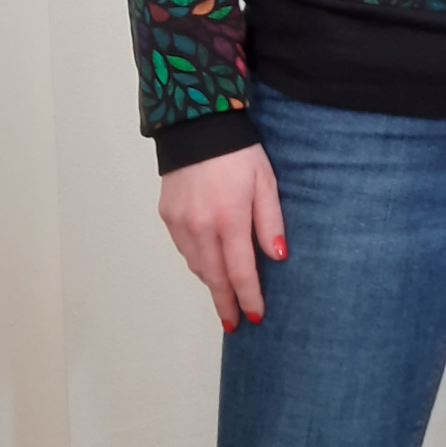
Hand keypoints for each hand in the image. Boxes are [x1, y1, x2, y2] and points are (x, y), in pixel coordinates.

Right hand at [158, 143, 287, 329]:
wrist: (196, 123)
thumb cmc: (239, 151)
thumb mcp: (265, 181)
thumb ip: (270, 221)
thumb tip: (278, 258)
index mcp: (229, 220)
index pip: (240, 273)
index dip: (248, 297)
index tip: (255, 317)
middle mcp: (201, 228)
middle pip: (215, 278)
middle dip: (226, 303)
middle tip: (234, 323)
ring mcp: (180, 223)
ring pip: (197, 266)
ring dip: (212, 282)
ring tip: (224, 294)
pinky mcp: (167, 215)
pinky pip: (184, 248)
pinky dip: (198, 261)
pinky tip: (207, 262)